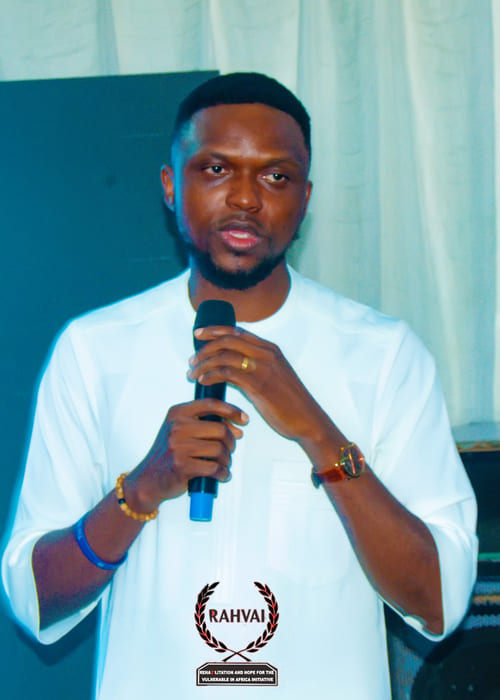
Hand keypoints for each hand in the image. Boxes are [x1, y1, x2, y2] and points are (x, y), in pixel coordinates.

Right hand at [125, 399, 247, 511]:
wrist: (148, 480)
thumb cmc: (169, 454)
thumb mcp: (179, 431)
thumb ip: (203, 424)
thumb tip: (236, 427)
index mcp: (177, 413)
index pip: (211, 404)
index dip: (232, 410)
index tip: (244, 419)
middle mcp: (177, 427)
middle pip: (220, 429)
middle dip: (231, 442)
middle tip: (230, 450)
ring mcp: (178, 446)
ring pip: (219, 450)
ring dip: (227, 460)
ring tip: (224, 464)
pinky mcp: (182, 466)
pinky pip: (214, 468)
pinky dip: (222, 473)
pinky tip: (222, 475)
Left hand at [188, 326, 333, 455]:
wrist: (308, 420)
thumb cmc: (289, 402)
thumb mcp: (273, 376)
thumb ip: (253, 367)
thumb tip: (228, 368)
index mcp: (270, 348)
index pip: (236, 331)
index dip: (214, 330)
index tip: (197, 334)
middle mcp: (267, 353)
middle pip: (227, 340)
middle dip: (204, 348)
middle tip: (191, 360)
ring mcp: (264, 368)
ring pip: (224, 356)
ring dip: (204, 364)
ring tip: (193, 374)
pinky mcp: (259, 385)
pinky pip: (228, 374)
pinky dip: (211, 376)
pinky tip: (204, 381)